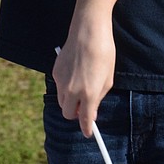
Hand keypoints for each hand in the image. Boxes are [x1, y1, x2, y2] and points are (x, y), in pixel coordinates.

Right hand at [52, 14, 115, 137]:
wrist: (88, 31)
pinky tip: (75, 73)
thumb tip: (92, 111)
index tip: (88, 133)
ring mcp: (61, 82)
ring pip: (62, 101)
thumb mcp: (108, 77)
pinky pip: (59, 86)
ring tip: (82, 87)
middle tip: (85, 108)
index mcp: (89, 93)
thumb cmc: (104, 52)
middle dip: (76, 114)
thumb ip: (99, 96)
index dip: (87, 128)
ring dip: (70, 101)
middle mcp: (72, 91)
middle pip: (68, 114)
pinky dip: (66, 86)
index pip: (85, 119)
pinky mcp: (54, 72)